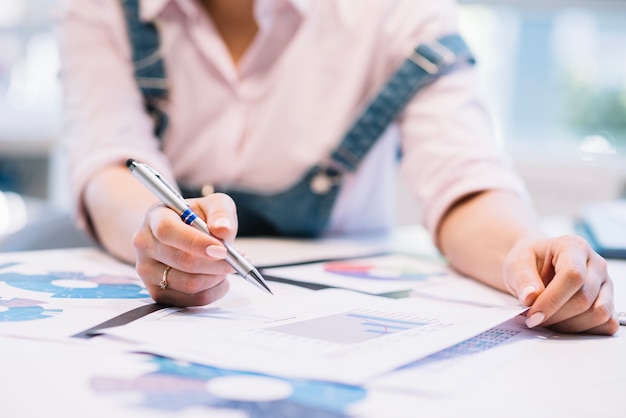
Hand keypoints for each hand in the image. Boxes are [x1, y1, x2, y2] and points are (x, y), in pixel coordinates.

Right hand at [132, 193, 237, 306]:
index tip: (222, 249)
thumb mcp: (212, 204)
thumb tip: (223, 230)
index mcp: (155, 217)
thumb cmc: (196, 218)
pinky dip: (213, 291)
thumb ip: (221, 212)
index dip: (196, 242)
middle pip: (183, 261)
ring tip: (226, 266)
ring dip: (217, 277)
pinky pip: (192, 300)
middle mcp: (145, 244)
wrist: (180, 234)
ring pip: (190, 284)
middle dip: (216, 264)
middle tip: (235, 260)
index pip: (168, 231)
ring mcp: (147, 271)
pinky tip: (217, 278)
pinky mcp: (157, 292)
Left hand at [503, 234, 618, 334]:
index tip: (533, 315)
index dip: (552, 300)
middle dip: (556, 315)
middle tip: (533, 319)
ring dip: (569, 325)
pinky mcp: (608, 301)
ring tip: (547, 320)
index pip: (572, 276)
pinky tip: (563, 323)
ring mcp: (605, 284)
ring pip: (599, 313)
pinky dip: (584, 329)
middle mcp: (595, 264)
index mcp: (574, 247)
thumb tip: (531, 297)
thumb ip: (523, 279)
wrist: (536, 265)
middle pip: (584, 298)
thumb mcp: (516, 263)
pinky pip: (607, 323)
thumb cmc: (529, 261)